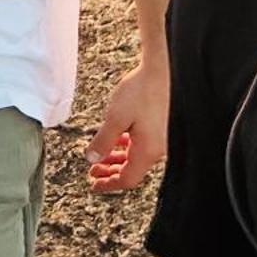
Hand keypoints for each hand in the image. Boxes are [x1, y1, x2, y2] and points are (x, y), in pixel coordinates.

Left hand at [85, 58, 167, 193]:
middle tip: (93, 172)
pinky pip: (142, 146)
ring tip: (100, 156)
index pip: (127, 178)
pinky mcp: (161, 129)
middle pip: (132, 170)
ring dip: (117, 158)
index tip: (94, 185)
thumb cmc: (142, 91)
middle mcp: (157, 149)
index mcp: (147, 151)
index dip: (109, 184)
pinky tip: (116, 139)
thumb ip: (103, 140)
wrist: (164, 71)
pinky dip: (126, 147)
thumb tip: (92, 159)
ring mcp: (160, 139)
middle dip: (110, 172)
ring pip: (136, 157)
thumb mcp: (115, 117)